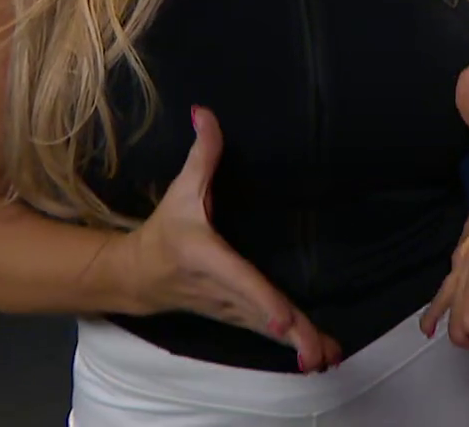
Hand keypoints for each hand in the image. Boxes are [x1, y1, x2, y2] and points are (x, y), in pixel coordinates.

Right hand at [116, 106, 343, 372]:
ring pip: (267, 330)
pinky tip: (320, 355)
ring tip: (331, 356)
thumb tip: (205, 112)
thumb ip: (201, 153)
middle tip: (321, 352)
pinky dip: (293, 344)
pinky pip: (267, 333)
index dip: (262, 300)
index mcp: (209, 259)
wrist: (137, 277)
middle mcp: (222, 291)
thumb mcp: (180, 190)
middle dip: (291, 335)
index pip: (240, 281)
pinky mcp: (238, 318)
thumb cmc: (164, 231)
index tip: (282, 319)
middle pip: (261, 316)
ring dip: (298, 345)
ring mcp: (230, 310)